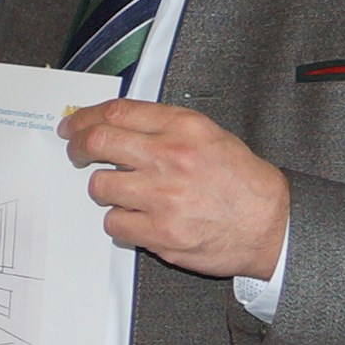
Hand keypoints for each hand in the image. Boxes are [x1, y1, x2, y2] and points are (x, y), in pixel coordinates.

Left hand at [61, 97, 290, 278]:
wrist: (272, 224)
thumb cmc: (241, 182)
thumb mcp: (209, 136)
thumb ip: (163, 127)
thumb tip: (115, 125)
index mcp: (184, 127)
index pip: (117, 112)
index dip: (85, 117)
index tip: (73, 125)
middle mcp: (172, 157)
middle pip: (98, 142)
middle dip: (77, 147)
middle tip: (75, 153)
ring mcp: (164, 196)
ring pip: (100, 186)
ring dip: (104, 190)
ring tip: (125, 193)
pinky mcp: (160, 232)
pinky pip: (114, 224)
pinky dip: (120, 222)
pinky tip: (139, 219)